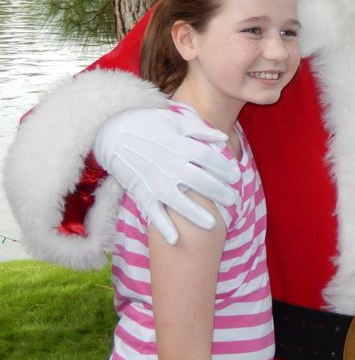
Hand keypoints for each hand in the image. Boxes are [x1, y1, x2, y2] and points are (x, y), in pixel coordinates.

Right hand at [93, 108, 240, 244]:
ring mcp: (154, 180)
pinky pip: (152, 212)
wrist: (112, 132)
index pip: (207, 158)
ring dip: (195, 214)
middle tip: (233, 200)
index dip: (224, 167)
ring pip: (177, 201)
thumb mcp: (175, 120)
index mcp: (178, 144)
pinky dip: (162, 226)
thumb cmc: (148, 123)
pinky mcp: (141, 191)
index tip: (236, 176)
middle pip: (199, 180)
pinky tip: (175, 239)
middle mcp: (168, 164)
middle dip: (218, 191)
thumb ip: (200, 130)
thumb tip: (223, 139)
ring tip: (213, 224)